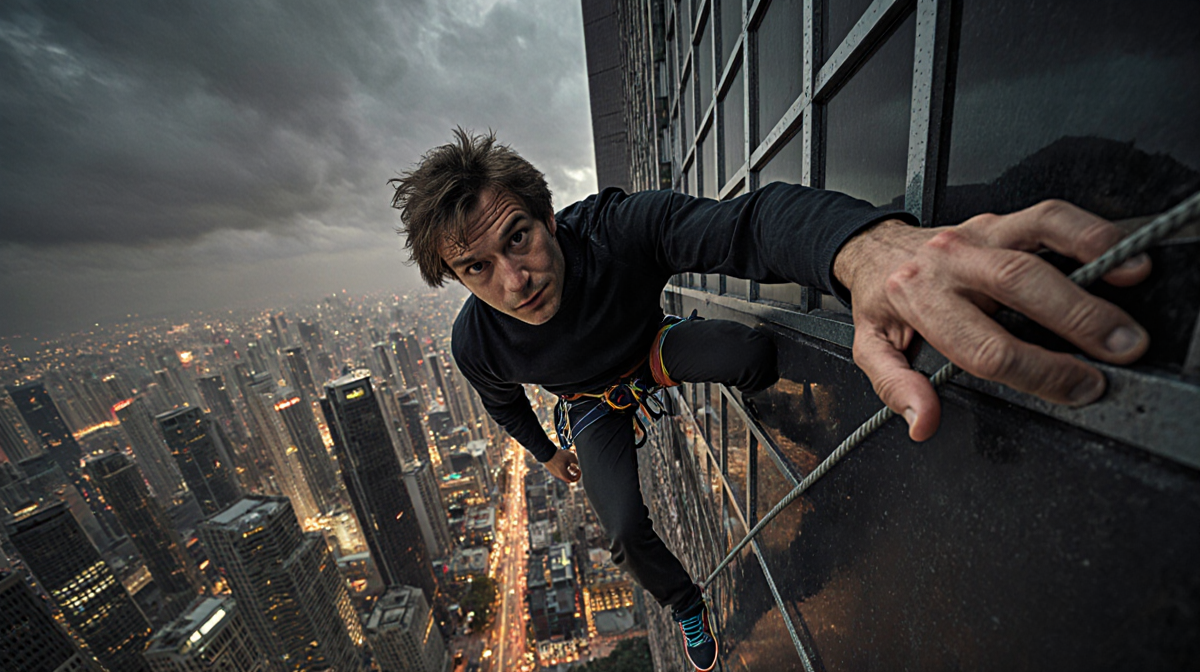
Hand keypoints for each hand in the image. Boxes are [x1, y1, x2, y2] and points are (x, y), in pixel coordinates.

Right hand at [545, 449, 580, 482]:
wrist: (546, 452)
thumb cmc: (559, 454)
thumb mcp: (571, 456)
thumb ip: (576, 462)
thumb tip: (576, 466)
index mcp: (564, 474)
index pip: (573, 480)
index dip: (578, 475)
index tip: (578, 469)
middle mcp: (559, 476)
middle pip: (569, 478)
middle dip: (573, 473)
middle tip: (574, 466)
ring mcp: (555, 473)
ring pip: (564, 474)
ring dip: (568, 470)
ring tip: (568, 462)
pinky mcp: (552, 470)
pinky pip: (559, 472)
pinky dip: (563, 468)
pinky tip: (562, 461)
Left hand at [834, 200, 1151, 441]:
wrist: (875, 250)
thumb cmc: (883, 303)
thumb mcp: (873, 348)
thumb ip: (895, 386)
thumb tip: (922, 421)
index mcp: (919, 300)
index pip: (986, 346)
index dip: (1039, 372)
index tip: (1079, 388)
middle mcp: (948, 263)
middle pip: (1019, 286)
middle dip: (1078, 319)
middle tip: (1121, 349)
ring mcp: (976, 237)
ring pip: (1037, 240)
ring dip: (1091, 262)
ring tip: (1132, 289)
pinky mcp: (999, 221)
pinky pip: (1048, 216)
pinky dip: (1089, 230)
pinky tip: (1119, 253)